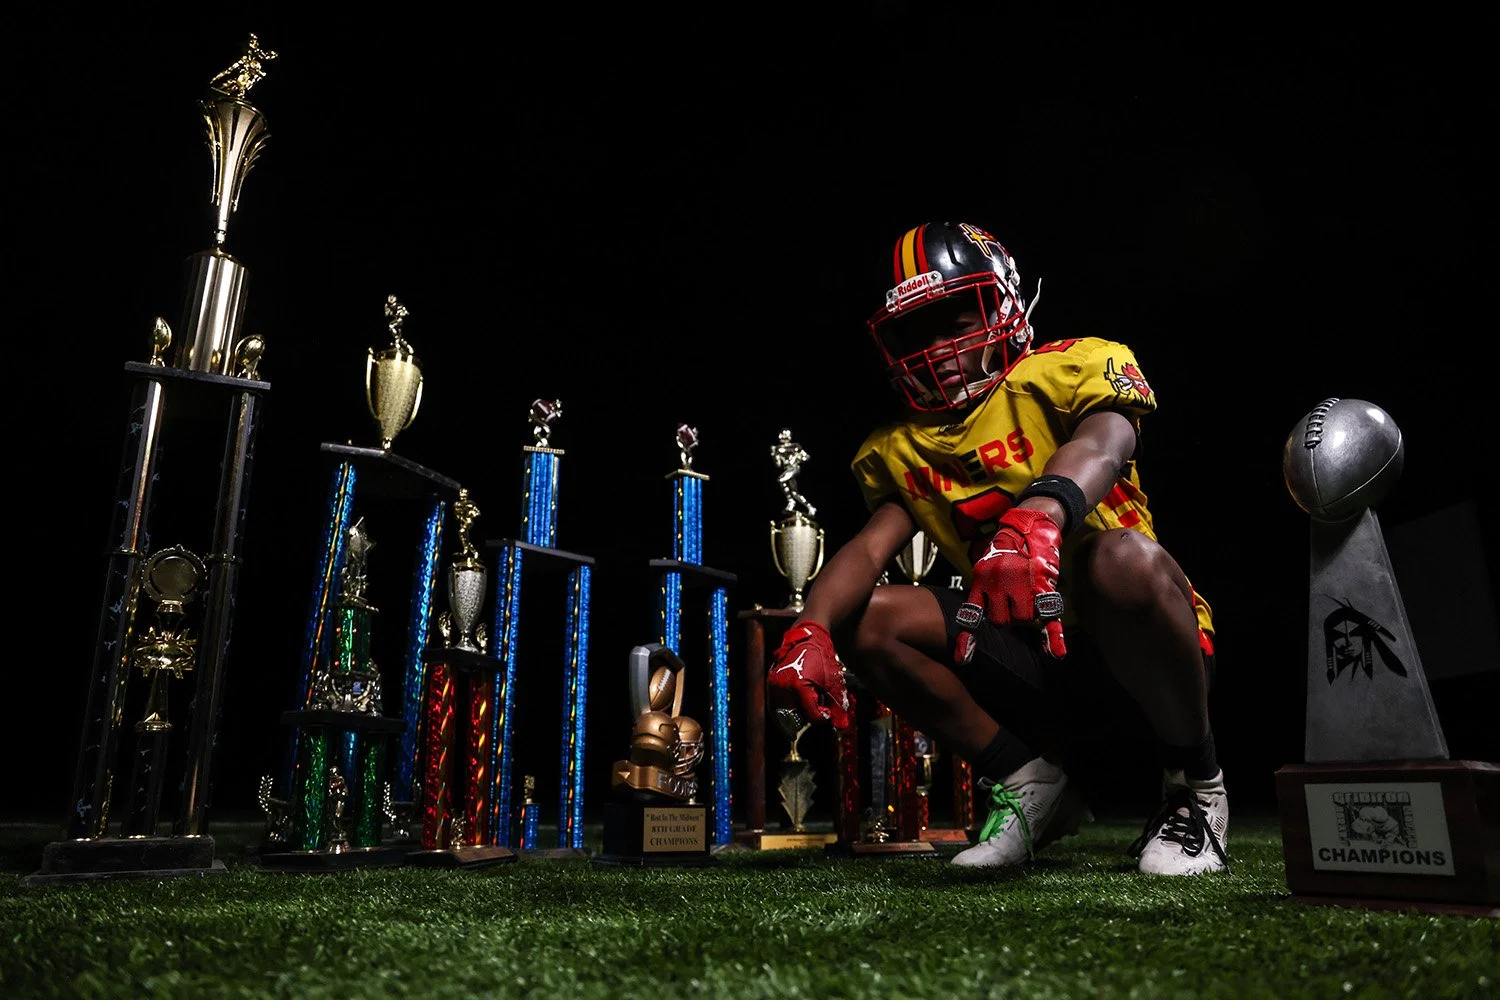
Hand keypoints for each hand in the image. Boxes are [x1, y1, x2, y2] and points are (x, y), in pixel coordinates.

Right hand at [767, 621, 851, 729]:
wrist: (809, 635)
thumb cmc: (822, 656)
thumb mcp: (833, 682)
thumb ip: (837, 705)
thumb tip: (841, 724)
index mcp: (798, 686)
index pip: (810, 714)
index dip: (821, 717)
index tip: (827, 713)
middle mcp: (782, 686)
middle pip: (792, 717)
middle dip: (804, 720)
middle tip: (813, 718)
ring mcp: (774, 682)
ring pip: (779, 712)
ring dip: (790, 718)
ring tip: (802, 717)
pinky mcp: (771, 680)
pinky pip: (773, 703)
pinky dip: (782, 710)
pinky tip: (793, 710)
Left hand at [954, 507, 1066, 661]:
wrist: (1030, 525)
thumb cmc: (1006, 549)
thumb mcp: (986, 565)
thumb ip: (984, 589)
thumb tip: (981, 613)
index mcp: (981, 579)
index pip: (973, 613)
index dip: (968, 637)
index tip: (963, 659)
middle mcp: (999, 582)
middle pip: (1001, 622)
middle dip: (1007, 620)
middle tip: (1013, 606)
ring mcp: (1022, 584)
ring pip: (1023, 620)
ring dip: (1026, 617)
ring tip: (1028, 600)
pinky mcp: (1043, 584)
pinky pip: (1047, 615)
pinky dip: (1053, 637)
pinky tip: (1056, 654)